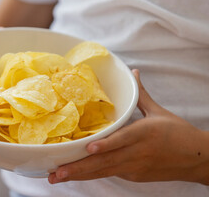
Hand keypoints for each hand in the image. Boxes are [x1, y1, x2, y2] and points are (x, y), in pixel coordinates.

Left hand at [48, 69, 208, 184]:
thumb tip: (133, 73)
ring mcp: (135, 167)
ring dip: (79, 175)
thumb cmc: (179, 133)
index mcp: (145, 133)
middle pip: (105, 162)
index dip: (105, 145)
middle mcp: (137, 153)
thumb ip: (140, 94)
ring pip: (103, 172)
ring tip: (57, 177)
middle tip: (55, 172)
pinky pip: (110, 173)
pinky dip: (92, 174)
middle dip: (78, 168)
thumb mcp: (159, 112)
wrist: (199, 159)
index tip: (87, 148)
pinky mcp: (134, 176)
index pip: (122, 140)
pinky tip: (76, 175)